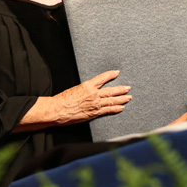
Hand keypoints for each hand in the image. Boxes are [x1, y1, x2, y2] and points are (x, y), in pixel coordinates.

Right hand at [17, 70, 131, 129]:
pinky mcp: (94, 113)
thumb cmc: (63, 99)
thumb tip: (91, 89)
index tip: (117, 72)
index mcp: (87, 86)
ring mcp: (95, 104)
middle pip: (111, 91)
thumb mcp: (75, 89)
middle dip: (121, 89)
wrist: (58, 110)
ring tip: (128, 97)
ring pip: (111, 101)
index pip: (102, 78)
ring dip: (121, 99)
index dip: (111, 75)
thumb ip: (85, 89)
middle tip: (128, 88)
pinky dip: (115, 109)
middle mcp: (93, 94)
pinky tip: (121, 107)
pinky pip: (107, 110)